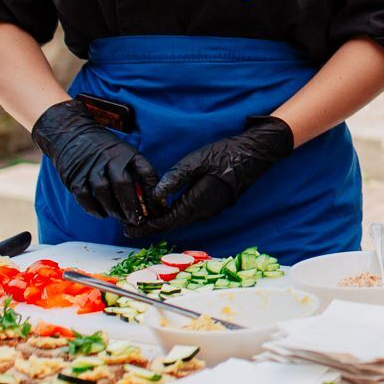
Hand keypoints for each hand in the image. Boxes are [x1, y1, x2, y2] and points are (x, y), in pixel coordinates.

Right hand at [30, 99, 158, 226]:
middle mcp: (108, 158)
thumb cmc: (103, 148)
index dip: (152, 188)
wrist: (70, 134)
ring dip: (113, 209)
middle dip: (131, 205)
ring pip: (103, 191)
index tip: (155, 204)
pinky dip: (93, 208)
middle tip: (137, 220)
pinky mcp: (74, 176)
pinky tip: (102, 214)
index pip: (144, 169)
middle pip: (122, 183)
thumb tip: (152, 198)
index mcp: (125, 152)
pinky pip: (84, 196)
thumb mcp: (123, 151)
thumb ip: (136, 170)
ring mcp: (89, 167)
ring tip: (120, 218)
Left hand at [134, 116, 294, 235]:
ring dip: (162, 221)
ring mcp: (210, 209)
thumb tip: (154, 195)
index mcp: (197, 202)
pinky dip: (173, 215)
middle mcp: (203, 211)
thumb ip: (175, 178)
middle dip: (150, 226)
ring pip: (181, 220)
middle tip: (129, 228)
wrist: (255, 155)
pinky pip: (189, 214)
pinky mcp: (214, 204)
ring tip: (142, 218)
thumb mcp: (196, 161)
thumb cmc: (226, 154)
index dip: (146, 226)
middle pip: (172, 225)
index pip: (167, 221)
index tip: (129, 229)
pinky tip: (164, 208)